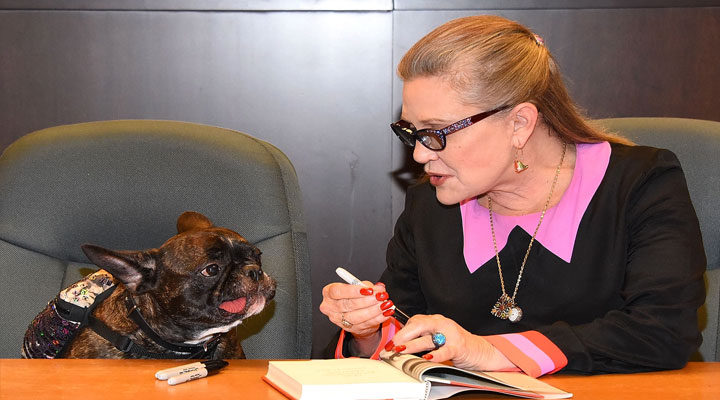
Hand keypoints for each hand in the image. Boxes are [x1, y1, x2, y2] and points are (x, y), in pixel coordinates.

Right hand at [319, 281, 395, 339]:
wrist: (354, 311)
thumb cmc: (353, 295)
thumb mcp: (358, 286)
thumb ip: (367, 286)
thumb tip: (379, 288)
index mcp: (329, 293)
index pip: (337, 292)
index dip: (354, 291)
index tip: (369, 290)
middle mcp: (330, 307)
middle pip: (348, 305)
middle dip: (367, 300)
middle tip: (381, 296)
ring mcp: (338, 320)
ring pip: (356, 317)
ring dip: (373, 310)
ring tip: (385, 304)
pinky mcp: (349, 328)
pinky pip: (364, 324)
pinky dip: (377, 318)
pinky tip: (385, 313)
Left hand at [387, 314, 513, 370]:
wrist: (480, 351)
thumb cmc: (456, 345)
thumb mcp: (437, 339)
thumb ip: (422, 339)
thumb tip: (399, 345)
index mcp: (435, 320)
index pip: (414, 321)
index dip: (401, 331)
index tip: (389, 343)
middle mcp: (442, 323)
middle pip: (418, 325)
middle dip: (403, 335)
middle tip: (391, 346)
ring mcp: (451, 334)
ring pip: (428, 338)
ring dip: (412, 345)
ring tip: (400, 350)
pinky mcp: (459, 347)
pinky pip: (445, 350)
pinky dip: (435, 355)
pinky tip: (427, 358)